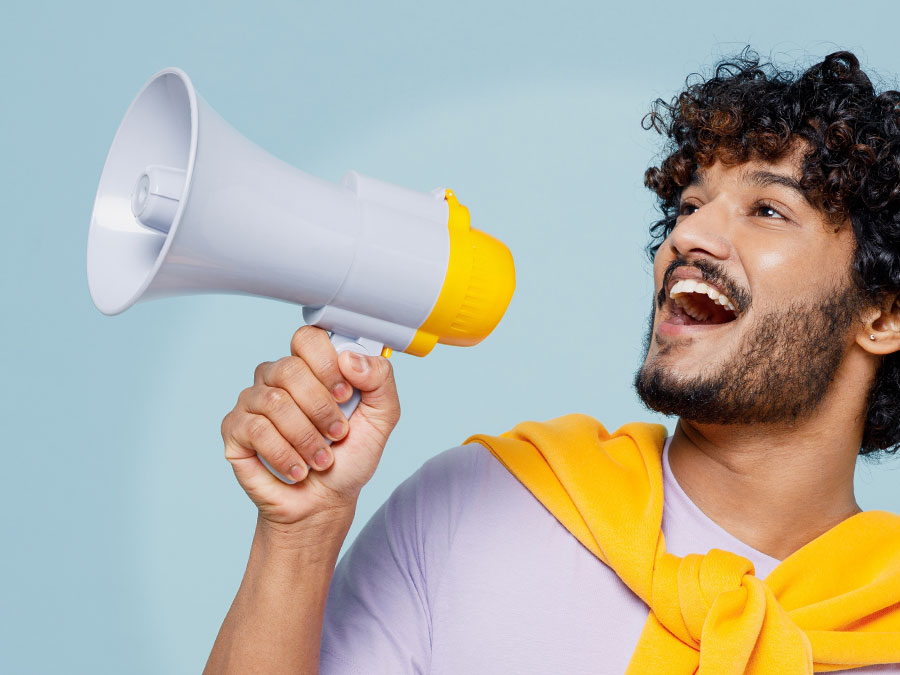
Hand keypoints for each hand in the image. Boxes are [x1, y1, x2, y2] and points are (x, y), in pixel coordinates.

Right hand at [221, 326, 400, 525]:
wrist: (325, 502)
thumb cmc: (349, 457)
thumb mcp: (381, 417)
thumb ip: (379, 379)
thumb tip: (350, 358)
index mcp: (310, 367)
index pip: (307, 339)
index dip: (327, 365)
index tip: (346, 395)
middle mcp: (276, 377)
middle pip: (289, 369)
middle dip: (321, 408)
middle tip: (337, 434)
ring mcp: (252, 401)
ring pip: (274, 401)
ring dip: (306, 437)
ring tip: (320, 459)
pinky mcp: (234, 429)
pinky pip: (255, 429)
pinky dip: (284, 454)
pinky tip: (297, 469)